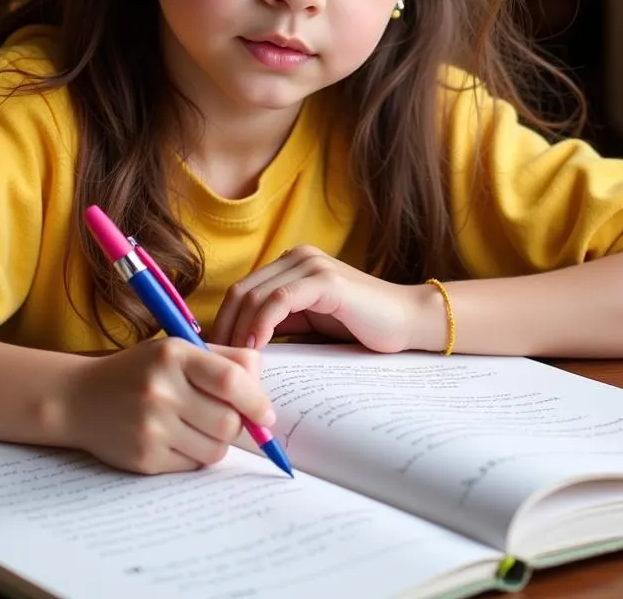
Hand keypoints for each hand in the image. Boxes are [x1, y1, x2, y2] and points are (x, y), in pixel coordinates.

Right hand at [62, 338, 274, 473]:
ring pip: (215, 449)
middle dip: (237, 423)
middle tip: (226, 417)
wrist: (78, 398)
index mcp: (173, 354)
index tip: (267, 414)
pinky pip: (192, 466)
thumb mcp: (175, 350)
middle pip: (229, 421)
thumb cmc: (139, 371)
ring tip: (198, 426)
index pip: (230, 380)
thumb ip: (221, 359)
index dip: (256, 400)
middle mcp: (161, 389)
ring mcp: (150, 426)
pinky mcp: (144, 458)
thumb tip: (262, 379)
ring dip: (217, 441)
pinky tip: (175, 437)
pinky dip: (194, 455)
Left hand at [211, 246, 423, 352]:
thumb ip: (279, 327)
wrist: (407, 322)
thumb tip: (237, 350)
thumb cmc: (360, 328)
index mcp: (290, 264)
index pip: (241, 290)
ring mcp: (311, 265)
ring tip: (235, 363)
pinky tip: (257, 348)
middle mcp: (297, 257)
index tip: (215, 357)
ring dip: (239, 331)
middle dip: (225, 329)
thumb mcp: (309, 325)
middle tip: (218, 365)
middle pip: (241, 292)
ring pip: (256, 296)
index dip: (223, 323)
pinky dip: (261, 325)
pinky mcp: (325, 280)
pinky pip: (280, 301)